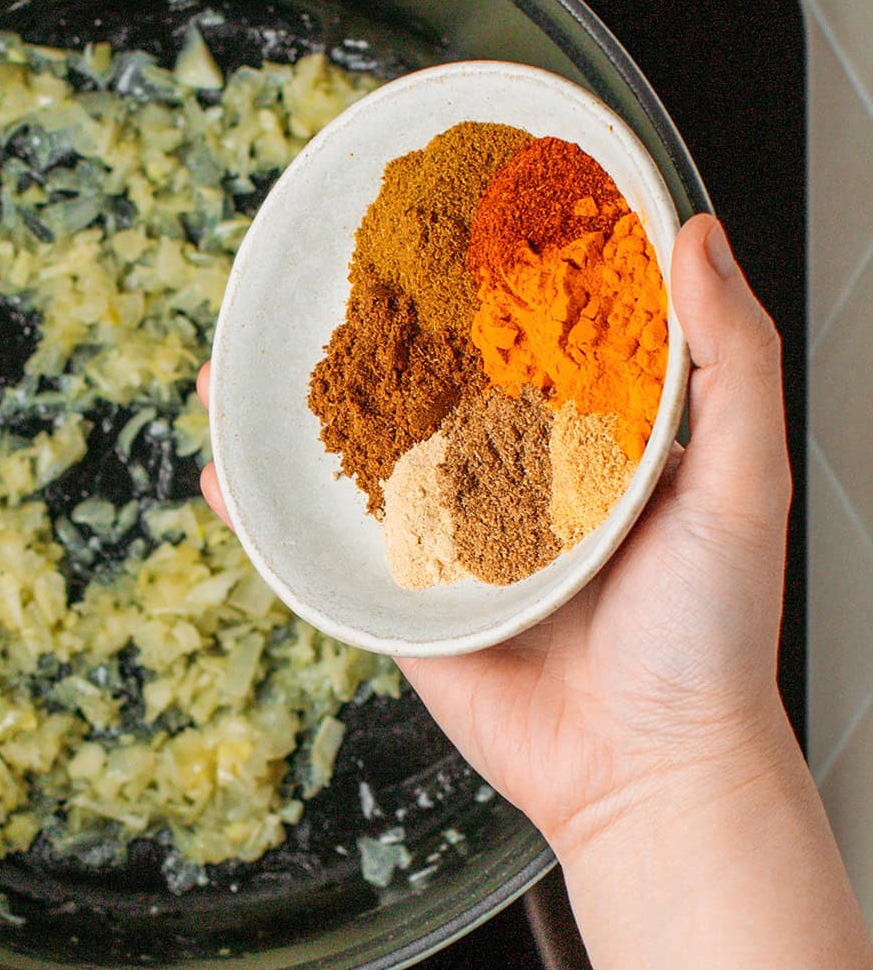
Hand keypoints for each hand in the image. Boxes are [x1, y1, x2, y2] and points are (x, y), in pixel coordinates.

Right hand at [199, 215, 796, 861]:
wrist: (650, 768)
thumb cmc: (714, 634)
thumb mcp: (748, 479)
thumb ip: (736, 358)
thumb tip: (698, 233)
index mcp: (599, 435)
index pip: (536, 331)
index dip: (492, 269)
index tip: (451, 200)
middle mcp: (517, 474)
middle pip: (430, 380)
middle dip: (374, 325)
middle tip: (325, 264)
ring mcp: (453, 535)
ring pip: (364, 453)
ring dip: (299, 405)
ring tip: (240, 350)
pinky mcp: (405, 598)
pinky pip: (322, 547)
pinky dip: (263, 509)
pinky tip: (221, 467)